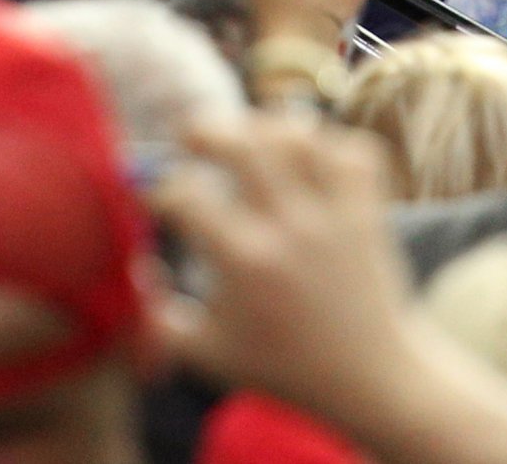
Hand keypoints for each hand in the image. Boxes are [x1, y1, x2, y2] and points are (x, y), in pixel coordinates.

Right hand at [153, 115, 412, 413]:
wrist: (371, 379)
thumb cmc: (282, 366)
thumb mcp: (208, 355)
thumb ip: (157, 321)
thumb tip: (134, 270)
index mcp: (244, 263)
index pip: (186, 195)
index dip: (158, 190)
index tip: (156, 201)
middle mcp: (288, 230)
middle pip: (243, 144)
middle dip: (204, 130)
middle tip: (190, 139)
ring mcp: (333, 217)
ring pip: (299, 136)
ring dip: (263, 127)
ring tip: (247, 141)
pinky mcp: (368, 213)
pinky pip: (353, 151)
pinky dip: (327, 143)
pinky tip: (304, 158)